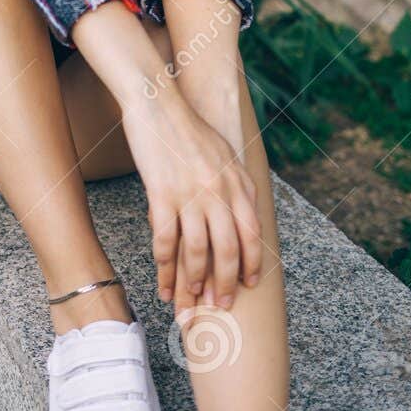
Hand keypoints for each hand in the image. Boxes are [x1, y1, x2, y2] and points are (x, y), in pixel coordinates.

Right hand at [119, 85, 260, 318]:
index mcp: (237, 182)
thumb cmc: (189, 128)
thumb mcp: (225, 153)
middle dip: (225, 284)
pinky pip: (165, 241)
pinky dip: (165, 268)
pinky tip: (163, 285)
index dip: (251, 263)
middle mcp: (219, 191)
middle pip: (227, 249)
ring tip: (189, 305)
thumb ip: (237, 183)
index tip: (249, 285)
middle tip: (220, 306)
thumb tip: (245, 210)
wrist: (158, 103)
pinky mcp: (161, 195)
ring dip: (194, 284)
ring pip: (197, 252)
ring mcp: (190, 194)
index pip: (251, 233)